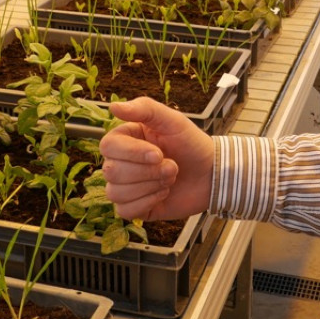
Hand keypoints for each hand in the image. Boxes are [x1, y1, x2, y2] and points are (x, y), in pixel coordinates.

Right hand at [100, 97, 214, 221]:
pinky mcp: (135, 207)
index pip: (108, 147)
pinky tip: (163, 193)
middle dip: (148, 172)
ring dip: (150, 187)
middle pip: (112, 171)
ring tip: (170, 179)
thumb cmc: (191, 144)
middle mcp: (120, 162)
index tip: (159, 153)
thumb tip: (113, 107)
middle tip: (172, 166)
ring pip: (116, 192)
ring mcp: (126, 186)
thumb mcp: (172, 120)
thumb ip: (144, 109)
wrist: (211, 174)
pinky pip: (124, 211)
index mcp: (124, 139)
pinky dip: (147, 203)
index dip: (133, 153)